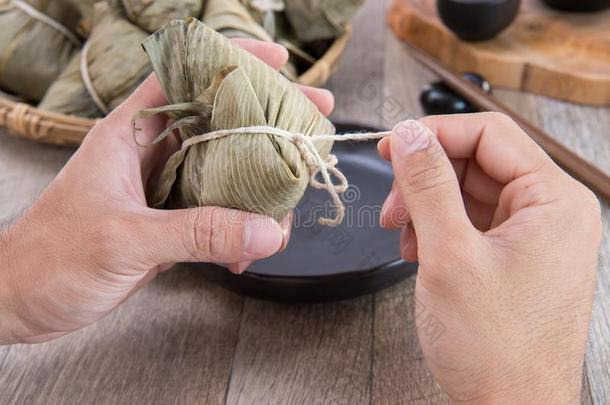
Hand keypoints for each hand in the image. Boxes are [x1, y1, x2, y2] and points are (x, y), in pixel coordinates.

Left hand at [0, 39, 333, 344]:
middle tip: (313, 125)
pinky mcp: (171, 223)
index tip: (279, 59)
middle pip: (220, 124)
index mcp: (131, 134)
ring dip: (261, 186)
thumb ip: (197, 233)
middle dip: (269, 123)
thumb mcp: (125, 239)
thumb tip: (266, 231)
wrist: (22, 300)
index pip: (184, 77)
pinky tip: (248, 253)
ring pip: (227, 172)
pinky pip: (219, 215)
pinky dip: (240, 231)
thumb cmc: (50, 257)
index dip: (231, 61)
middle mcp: (153, 154)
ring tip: (289, 204)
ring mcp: (165, 189)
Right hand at [378, 113, 600, 402]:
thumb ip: (427, 186)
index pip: (489, 134)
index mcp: (554, 201)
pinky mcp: (512, 256)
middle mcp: (549, 213)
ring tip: (406, 237)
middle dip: (426, 179)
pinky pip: (469, 221)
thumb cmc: (496, 349)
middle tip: (393, 203)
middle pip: (476, 162)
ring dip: (427, 207)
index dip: (434, 134)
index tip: (392, 145)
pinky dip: (438, 230)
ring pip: (467, 192)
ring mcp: (532, 236)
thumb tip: (408, 135)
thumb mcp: (450, 256)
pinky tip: (420, 253)